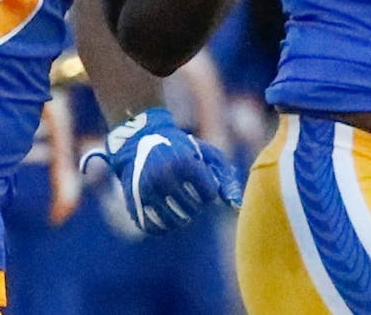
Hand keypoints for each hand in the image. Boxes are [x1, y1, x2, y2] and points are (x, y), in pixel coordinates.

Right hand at [80, 108, 242, 233]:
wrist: (140, 142)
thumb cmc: (183, 150)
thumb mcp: (208, 155)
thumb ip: (226, 179)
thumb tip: (237, 207)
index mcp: (184, 163)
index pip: (209, 195)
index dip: (209, 192)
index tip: (202, 183)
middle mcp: (164, 177)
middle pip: (193, 210)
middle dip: (196, 204)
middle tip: (189, 193)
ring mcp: (146, 191)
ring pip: (174, 222)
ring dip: (182, 218)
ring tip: (180, 206)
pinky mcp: (133, 202)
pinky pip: (153, 228)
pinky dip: (163, 227)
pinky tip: (167, 215)